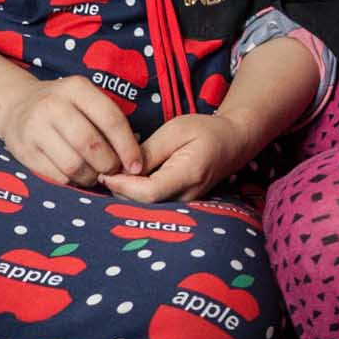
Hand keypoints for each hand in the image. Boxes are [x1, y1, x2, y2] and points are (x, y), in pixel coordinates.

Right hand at [0, 76, 144, 188]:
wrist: (15, 105)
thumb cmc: (63, 107)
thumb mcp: (85, 100)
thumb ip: (109, 122)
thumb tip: (134, 158)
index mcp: (76, 89)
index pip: (111, 120)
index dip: (127, 147)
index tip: (136, 166)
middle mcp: (53, 105)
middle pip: (91, 145)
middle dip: (108, 165)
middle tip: (112, 171)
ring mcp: (35, 128)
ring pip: (73, 165)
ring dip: (90, 177)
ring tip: (94, 175)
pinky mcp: (23, 151)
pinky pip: (56, 176)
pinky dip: (71, 182)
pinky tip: (75, 177)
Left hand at [102, 113, 256, 204]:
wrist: (233, 142)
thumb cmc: (205, 131)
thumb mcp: (174, 131)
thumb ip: (147, 153)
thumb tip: (121, 170)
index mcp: (188, 175)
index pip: (147, 193)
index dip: (122, 186)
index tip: (105, 173)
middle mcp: (188, 197)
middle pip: (142, 205)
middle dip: (119, 190)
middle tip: (107, 170)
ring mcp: (185, 205)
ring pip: (144, 208)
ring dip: (126, 194)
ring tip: (118, 172)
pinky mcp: (180, 206)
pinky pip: (151, 206)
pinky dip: (135, 195)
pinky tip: (130, 179)